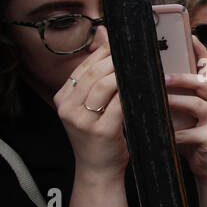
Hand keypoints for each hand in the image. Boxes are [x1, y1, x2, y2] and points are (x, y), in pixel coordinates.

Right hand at [54, 38, 128, 179]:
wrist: (97, 170)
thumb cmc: (99, 136)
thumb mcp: (90, 106)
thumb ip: (96, 76)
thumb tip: (105, 36)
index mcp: (62, 98)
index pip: (84, 67)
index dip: (104, 52)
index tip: (122, 43)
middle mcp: (67, 107)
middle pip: (93, 73)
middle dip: (116, 60)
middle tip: (136, 52)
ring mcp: (81, 120)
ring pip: (104, 85)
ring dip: (124, 73)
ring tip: (141, 66)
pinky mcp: (99, 131)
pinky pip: (118, 104)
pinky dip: (131, 93)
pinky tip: (144, 87)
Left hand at [165, 38, 206, 180]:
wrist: (206, 167)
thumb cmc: (190, 137)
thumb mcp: (182, 113)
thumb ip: (173, 96)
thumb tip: (149, 77)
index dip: (200, 51)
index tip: (189, 36)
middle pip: (203, 81)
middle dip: (181, 77)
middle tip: (160, 76)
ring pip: (196, 104)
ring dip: (174, 101)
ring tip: (157, 101)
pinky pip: (189, 133)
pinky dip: (172, 134)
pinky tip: (159, 134)